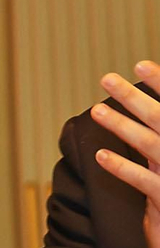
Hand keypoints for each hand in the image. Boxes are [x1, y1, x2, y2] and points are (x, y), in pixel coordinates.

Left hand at [91, 63, 159, 247]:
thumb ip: (157, 146)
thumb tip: (141, 115)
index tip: (141, 63)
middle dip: (136, 97)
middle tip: (106, 78)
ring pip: (153, 147)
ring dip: (122, 126)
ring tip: (95, 110)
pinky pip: (146, 183)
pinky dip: (123, 169)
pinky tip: (100, 156)